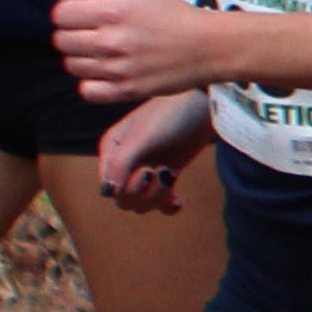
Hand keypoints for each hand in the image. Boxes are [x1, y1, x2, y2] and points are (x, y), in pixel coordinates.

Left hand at [52, 0, 225, 105]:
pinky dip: (92, 84)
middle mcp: (112, 41)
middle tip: (95, 36)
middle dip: (73, 36)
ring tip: (105, 55)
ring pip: (72, 66)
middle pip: (62, 42)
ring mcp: (118, 69)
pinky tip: (107, 74)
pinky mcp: (127, 91)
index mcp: (113, 11)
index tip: (84, 18)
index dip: (69, 14)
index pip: (60, 15)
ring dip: (83, 59)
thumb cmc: (172, 15)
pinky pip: (86, 91)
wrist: (211, 46)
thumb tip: (66, 2)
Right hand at [93, 91, 208, 213]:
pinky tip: (177, 201)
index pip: (109, 187)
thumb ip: (119, 164)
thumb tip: (107, 193)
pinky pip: (160, 203)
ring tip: (169, 175)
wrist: (205, 106)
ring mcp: (146, 168)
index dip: (127, 186)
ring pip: (141, 203)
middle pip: (123, 200)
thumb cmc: (169, 115)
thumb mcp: (140, 138)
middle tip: (159, 171)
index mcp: (111, 149)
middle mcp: (125, 162)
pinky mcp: (167, 174)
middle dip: (142, 192)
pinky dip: (167, 206)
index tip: (148, 168)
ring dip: (157, 196)